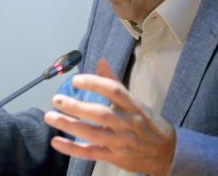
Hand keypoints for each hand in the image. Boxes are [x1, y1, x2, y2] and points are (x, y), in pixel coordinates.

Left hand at [44, 59, 175, 174]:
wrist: (167, 153)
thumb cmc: (147, 123)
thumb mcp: (134, 101)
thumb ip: (114, 81)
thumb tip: (100, 61)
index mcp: (132, 105)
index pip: (114, 91)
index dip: (94, 83)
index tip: (75, 80)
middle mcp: (127, 123)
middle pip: (101, 114)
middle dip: (76, 106)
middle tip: (57, 99)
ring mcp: (121, 141)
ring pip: (93, 134)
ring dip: (69, 125)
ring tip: (50, 117)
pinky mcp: (114, 156)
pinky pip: (90, 152)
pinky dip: (72, 148)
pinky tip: (56, 141)